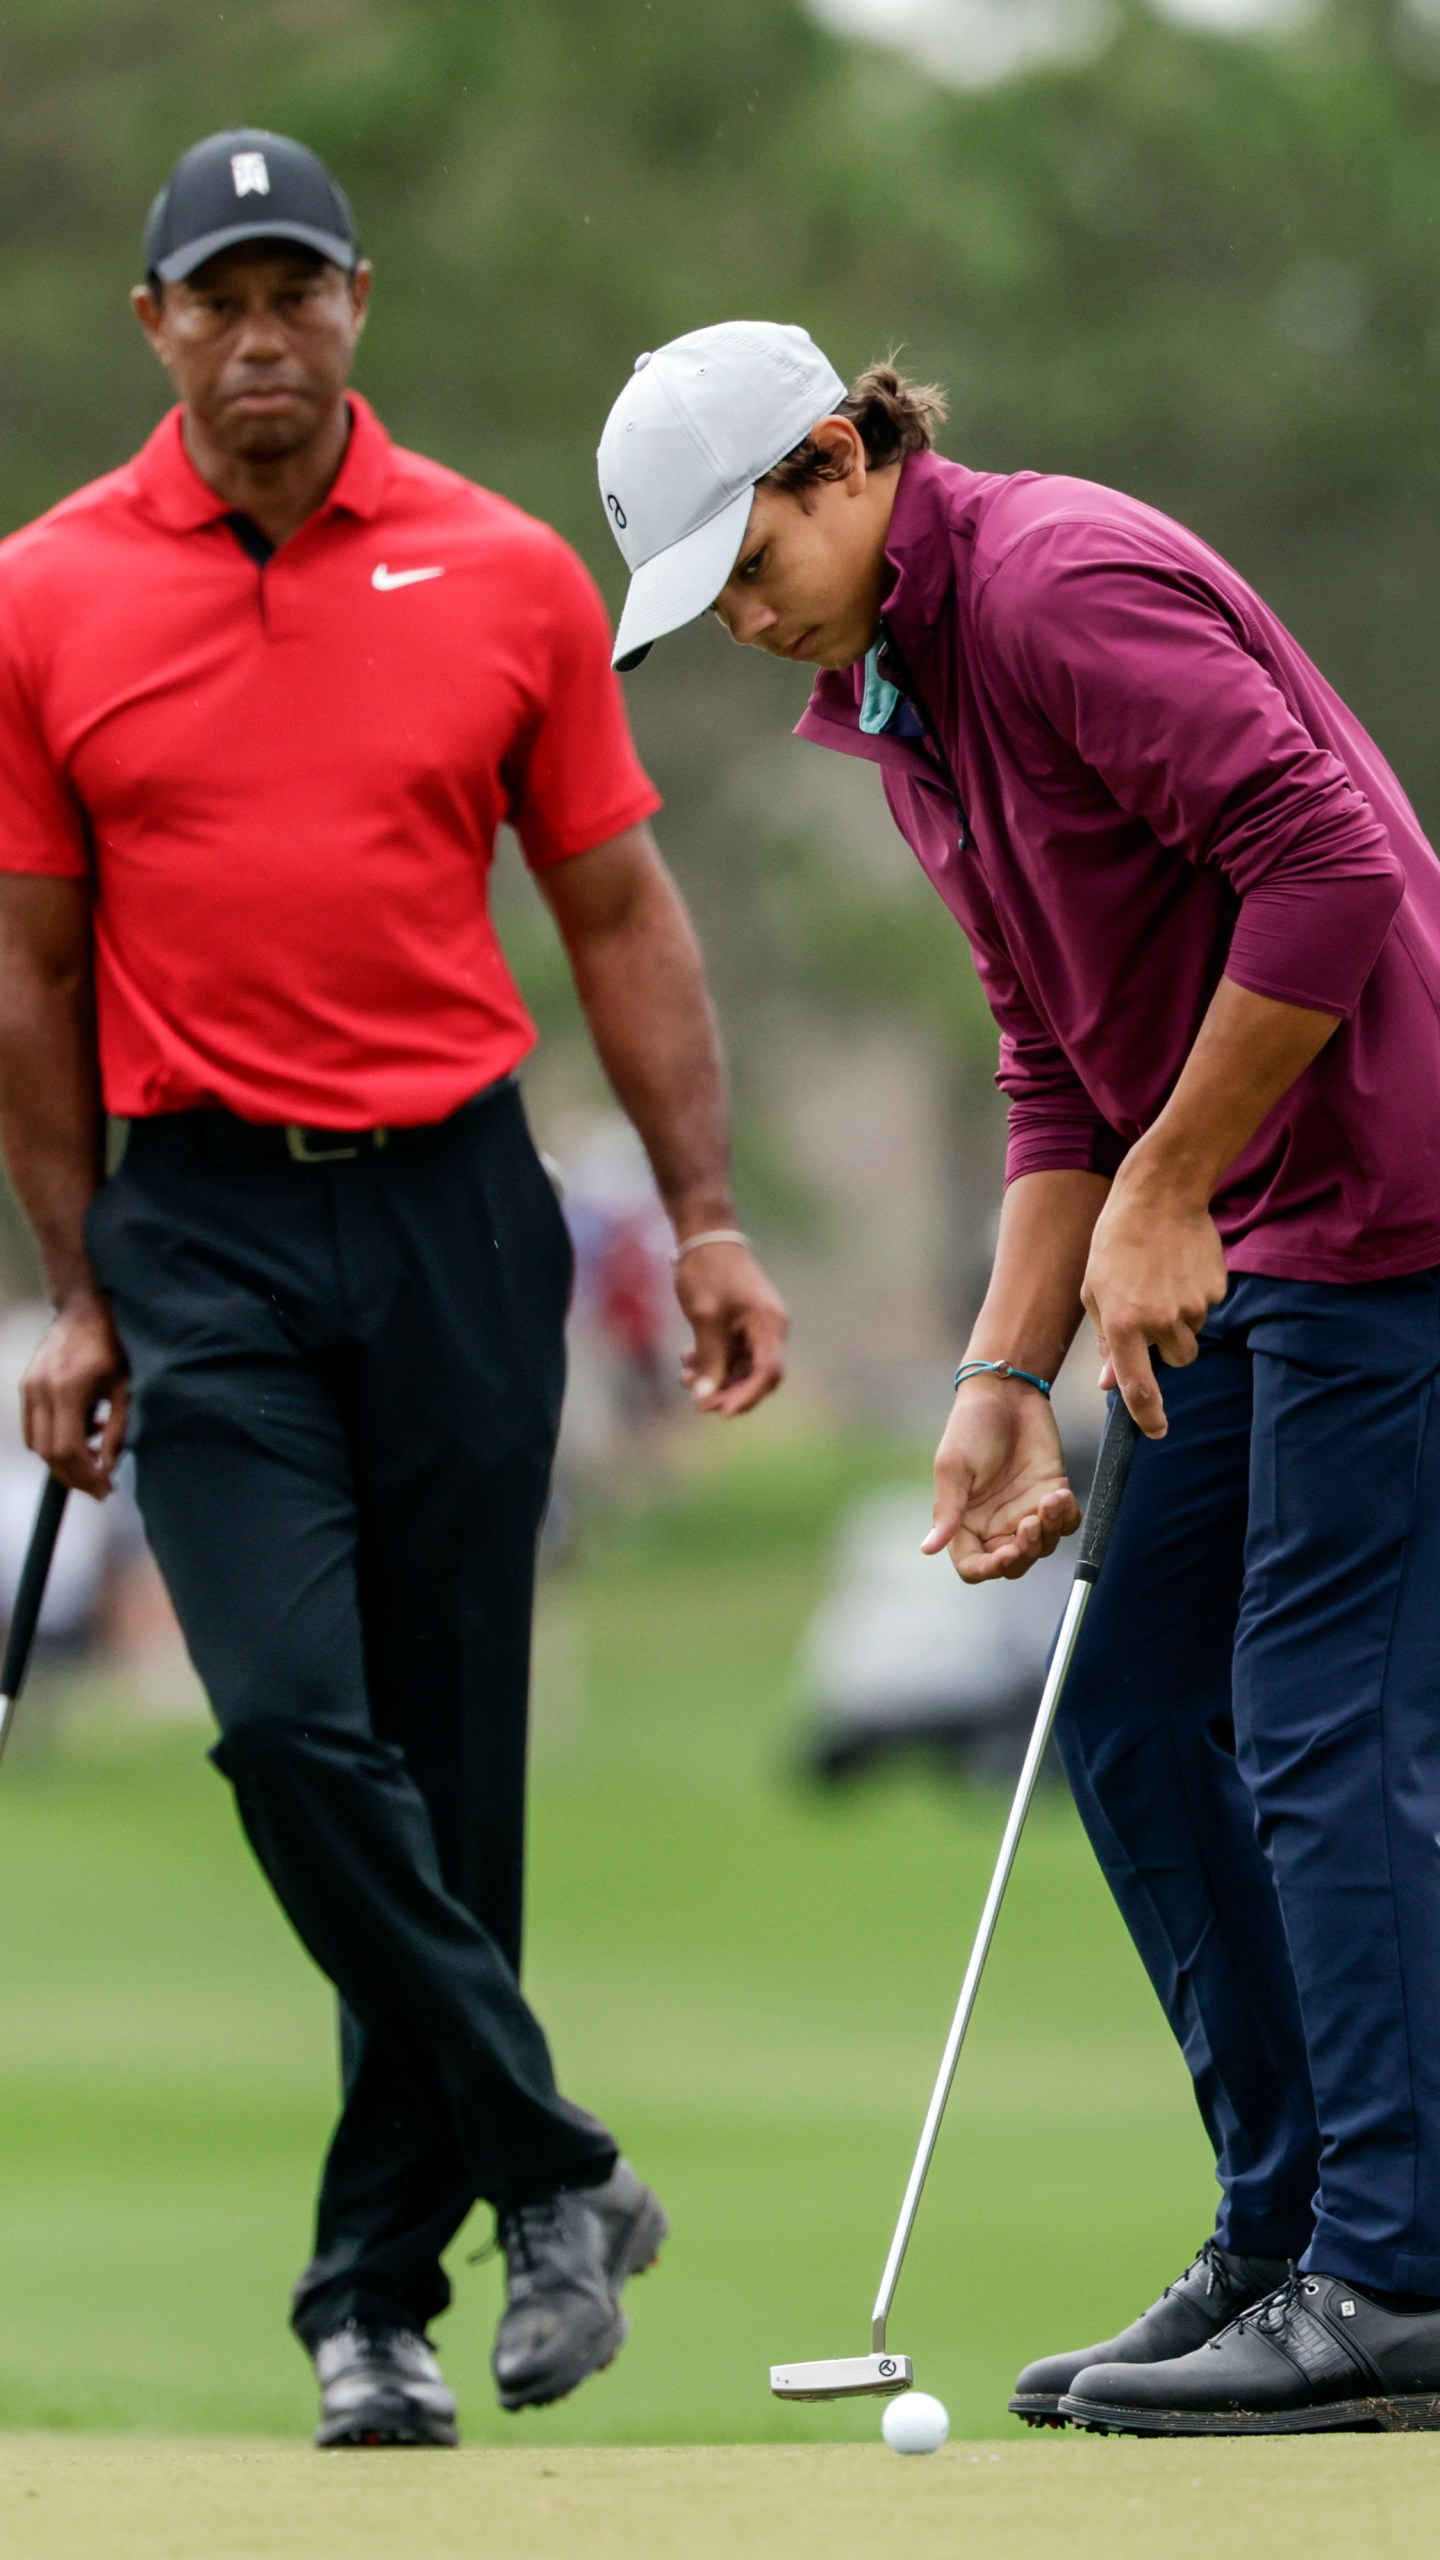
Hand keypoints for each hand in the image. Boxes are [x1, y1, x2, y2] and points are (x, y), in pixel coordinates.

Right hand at [21, 1291, 129, 1497]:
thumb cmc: (113, 1346)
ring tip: (95, 1454)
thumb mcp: (125, 1389)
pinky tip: (84, 1431)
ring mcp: (29, 1388)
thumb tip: (106, 1468)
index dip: (85, 1475)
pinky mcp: (26, 1387)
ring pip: (37, 1444)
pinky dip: (55, 1440)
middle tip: (100, 1486)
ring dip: (63, 1460)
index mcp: (68, 1389)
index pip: (67, 1449)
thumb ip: (117, 1431)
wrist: (84, 1309)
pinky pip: (34, 1428)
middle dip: (74, 1476)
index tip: (105, 1487)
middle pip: (48, 1453)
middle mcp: (41, 1390)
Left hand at [674, 1241, 787, 1418]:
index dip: (746, 1397)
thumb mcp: (705, 1318)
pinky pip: (731, 1353)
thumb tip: (705, 1399)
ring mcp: (755, 1327)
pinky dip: (711, 1361)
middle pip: (756, 1376)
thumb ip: (709, 1359)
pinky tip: (687, 1360)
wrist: (704, 1234)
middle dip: (727, 1391)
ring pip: (740, 1367)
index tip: (720, 1412)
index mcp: (769, 1325)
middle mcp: (769, 1329)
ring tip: (684, 1378)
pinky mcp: (740, 1324)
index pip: (767, 1373)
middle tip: (697, 1402)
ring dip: (715, 1378)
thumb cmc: (707, 1271)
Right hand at [924, 1378, 1079, 1582]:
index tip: (1007, 1552)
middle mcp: (995, 1522)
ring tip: (1049, 1500)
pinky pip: (1065, 1523)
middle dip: (1025, 1552)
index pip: (974, 1566)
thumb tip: (926, 1549)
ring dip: (1049, 1531)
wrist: (1007, 1392)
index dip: (990, 1568)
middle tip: (1031, 1523)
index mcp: (965, 1521)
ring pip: (1042, 1547)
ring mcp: (1024, 1510)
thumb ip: (947, 1510)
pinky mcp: (1050, 1494)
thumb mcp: (954, 1467)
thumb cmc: (971, 1426)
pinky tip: (1061, 1494)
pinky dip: (1067, 1517)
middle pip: (1012, 1564)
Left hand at [1081, 1157, 1227, 1437]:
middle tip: (1151, 1310)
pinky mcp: (1216, 1289)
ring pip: (1192, 1333)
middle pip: (1177, 1359)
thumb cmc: (1115, 1243)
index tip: (1157, 1431)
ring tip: (1163, 1279)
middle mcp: (1160, 1322)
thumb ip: (1107, 1341)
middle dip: (1167, 1345)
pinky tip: (1180, 1265)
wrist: (1159, 1195)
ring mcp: (1193, 1306)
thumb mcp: (1095, 1291)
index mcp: (1123, 1325)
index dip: (1149, 1416)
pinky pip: (1208, 1306)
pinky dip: (1195, 1294)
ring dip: (1180, 1318)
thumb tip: (1110, 1385)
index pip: (1139, 1388)